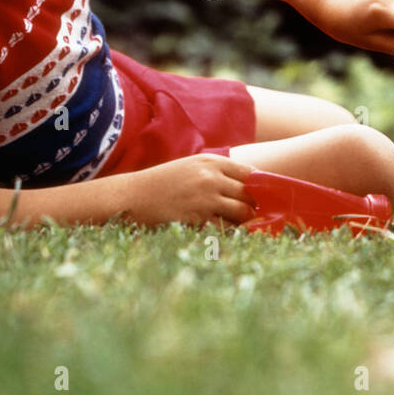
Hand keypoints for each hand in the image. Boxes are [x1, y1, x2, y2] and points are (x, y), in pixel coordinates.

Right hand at [129, 153, 256, 227]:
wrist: (132, 196)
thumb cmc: (163, 182)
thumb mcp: (191, 167)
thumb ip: (217, 172)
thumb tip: (248, 186)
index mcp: (212, 162)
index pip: (251, 173)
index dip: (260, 187)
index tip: (260, 197)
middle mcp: (212, 178)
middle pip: (250, 195)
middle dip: (253, 207)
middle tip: (250, 215)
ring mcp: (205, 199)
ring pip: (242, 213)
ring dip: (242, 222)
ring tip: (235, 224)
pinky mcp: (197, 219)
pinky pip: (225, 229)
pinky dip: (227, 233)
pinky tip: (219, 232)